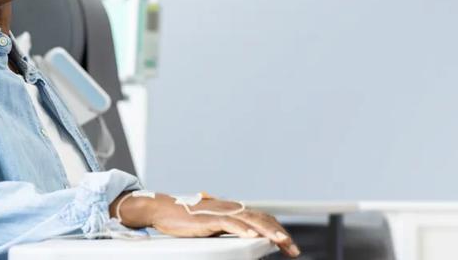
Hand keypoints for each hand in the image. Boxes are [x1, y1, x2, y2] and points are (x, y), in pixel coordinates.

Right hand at [111, 193, 299, 257]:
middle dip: (279, 234)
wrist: (164, 209)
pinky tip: (252, 236)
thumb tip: (248, 237)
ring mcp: (220, 212)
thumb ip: (230, 229)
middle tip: (293, 249)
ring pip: (250, 221)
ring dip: (267, 232)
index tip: (289, 246)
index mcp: (234, 210)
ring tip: (280, 242)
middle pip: (261, 219)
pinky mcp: (208, 219)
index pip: (262, 219)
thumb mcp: (214, 225)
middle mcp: (231, 208)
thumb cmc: (187, 219)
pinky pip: (229, 223)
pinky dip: (242, 230)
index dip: (278, 231)